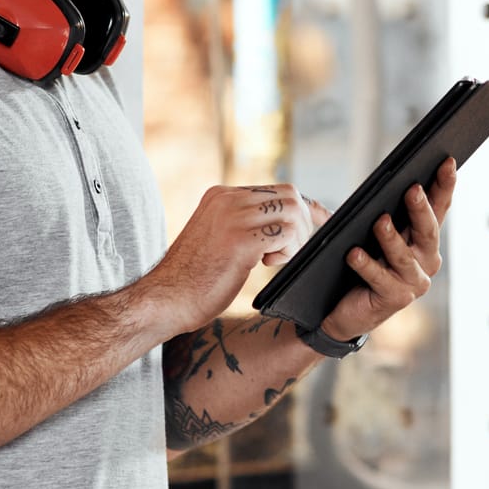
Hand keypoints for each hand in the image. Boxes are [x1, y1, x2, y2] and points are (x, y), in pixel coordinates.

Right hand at [146, 184, 318, 331]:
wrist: (165, 298)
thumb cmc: (192, 278)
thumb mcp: (216, 238)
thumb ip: (242, 224)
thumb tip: (283, 224)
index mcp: (220, 195)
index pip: (276, 190)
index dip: (305, 205)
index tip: (323, 218)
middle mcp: (227, 199)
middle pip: (290, 195)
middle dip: (304, 222)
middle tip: (293, 248)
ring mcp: (233, 217)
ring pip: (292, 212)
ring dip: (295, 239)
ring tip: (275, 258)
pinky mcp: (240, 239)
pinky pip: (285, 233)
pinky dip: (287, 250)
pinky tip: (267, 263)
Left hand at [319, 158, 455, 342]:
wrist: (344, 307)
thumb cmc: (360, 262)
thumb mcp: (371, 232)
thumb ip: (379, 210)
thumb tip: (378, 181)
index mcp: (424, 239)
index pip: (438, 207)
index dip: (444, 185)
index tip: (447, 161)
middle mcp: (426, 260)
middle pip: (427, 231)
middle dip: (421, 209)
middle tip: (412, 189)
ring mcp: (413, 282)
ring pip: (404, 256)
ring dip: (391, 238)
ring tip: (379, 221)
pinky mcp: (395, 299)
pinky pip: (379, 278)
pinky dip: (366, 265)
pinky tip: (353, 253)